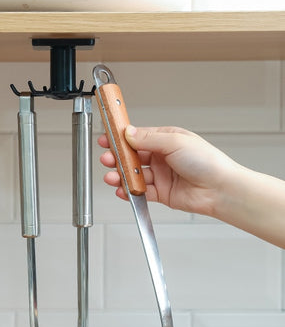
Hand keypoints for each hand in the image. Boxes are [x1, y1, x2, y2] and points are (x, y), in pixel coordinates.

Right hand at [98, 125, 238, 216]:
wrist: (219, 189)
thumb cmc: (207, 162)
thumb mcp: (175, 141)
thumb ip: (149, 138)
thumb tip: (129, 133)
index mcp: (166, 140)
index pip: (138, 137)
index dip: (121, 138)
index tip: (107, 138)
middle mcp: (162, 157)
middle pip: (132, 157)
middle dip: (117, 158)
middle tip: (107, 159)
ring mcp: (160, 175)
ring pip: (134, 175)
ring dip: (121, 176)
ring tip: (112, 177)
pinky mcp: (160, 193)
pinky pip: (140, 191)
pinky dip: (129, 191)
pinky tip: (123, 190)